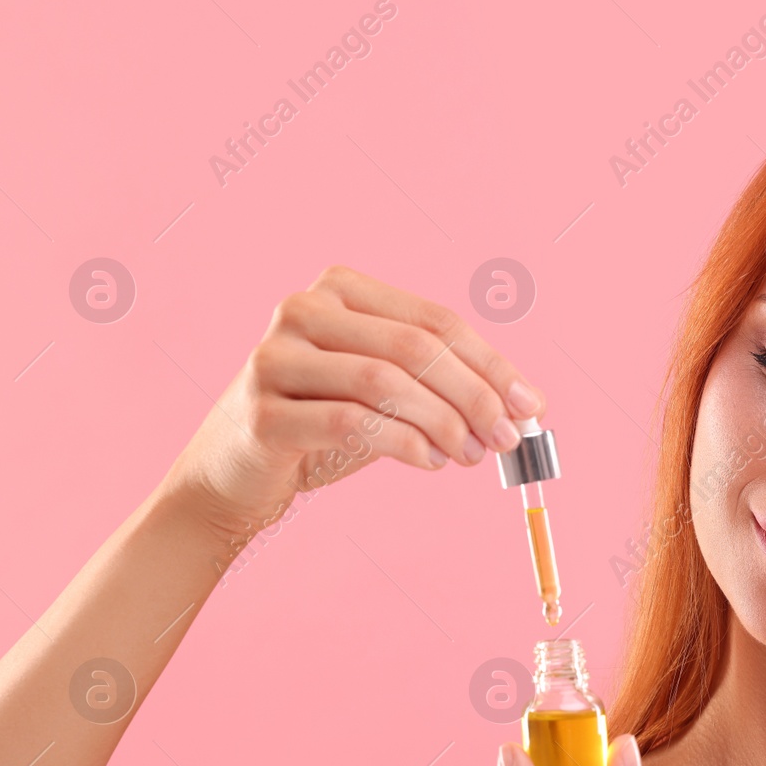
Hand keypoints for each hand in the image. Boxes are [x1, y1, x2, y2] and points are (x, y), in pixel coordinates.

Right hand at [159, 264, 545, 538]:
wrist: (234, 475)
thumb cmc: (322, 427)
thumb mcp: (388, 397)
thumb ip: (444, 388)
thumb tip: (525, 407)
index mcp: (340, 290)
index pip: (435, 320)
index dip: (491, 364)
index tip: (531, 406)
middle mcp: (302, 310)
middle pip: (414, 347)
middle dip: (473, 396)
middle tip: (505, 439)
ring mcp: (274, 358)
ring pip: (384, 381)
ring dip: (442, 422)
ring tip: (469, 455)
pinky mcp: (262, 412)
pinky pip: (350, 422)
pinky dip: (403, 444)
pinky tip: (428, 462)